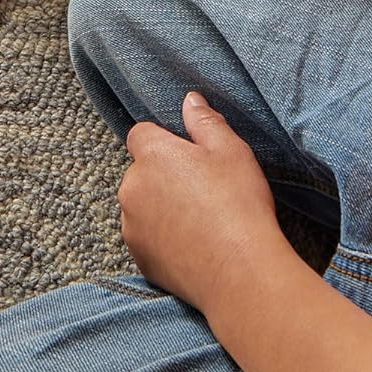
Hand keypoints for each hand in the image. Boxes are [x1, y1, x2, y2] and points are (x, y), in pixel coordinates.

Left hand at [120, 93, 283, 313]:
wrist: (239, 271)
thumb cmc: (238, 204)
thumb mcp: (231, 150)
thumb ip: (205, 121)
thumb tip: (190, 100)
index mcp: (152, 155)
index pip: (142, 133)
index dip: (166, 141)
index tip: (192, 156)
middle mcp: (131, 187)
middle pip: (141, 171)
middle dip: (164, 175)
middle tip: (204, 190)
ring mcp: (131, 225)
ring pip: (142, 205)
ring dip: (161, 208)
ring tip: (201, 221)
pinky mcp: (139, 257)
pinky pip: (146, 238)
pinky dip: (163, 238)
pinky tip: (193, 245)